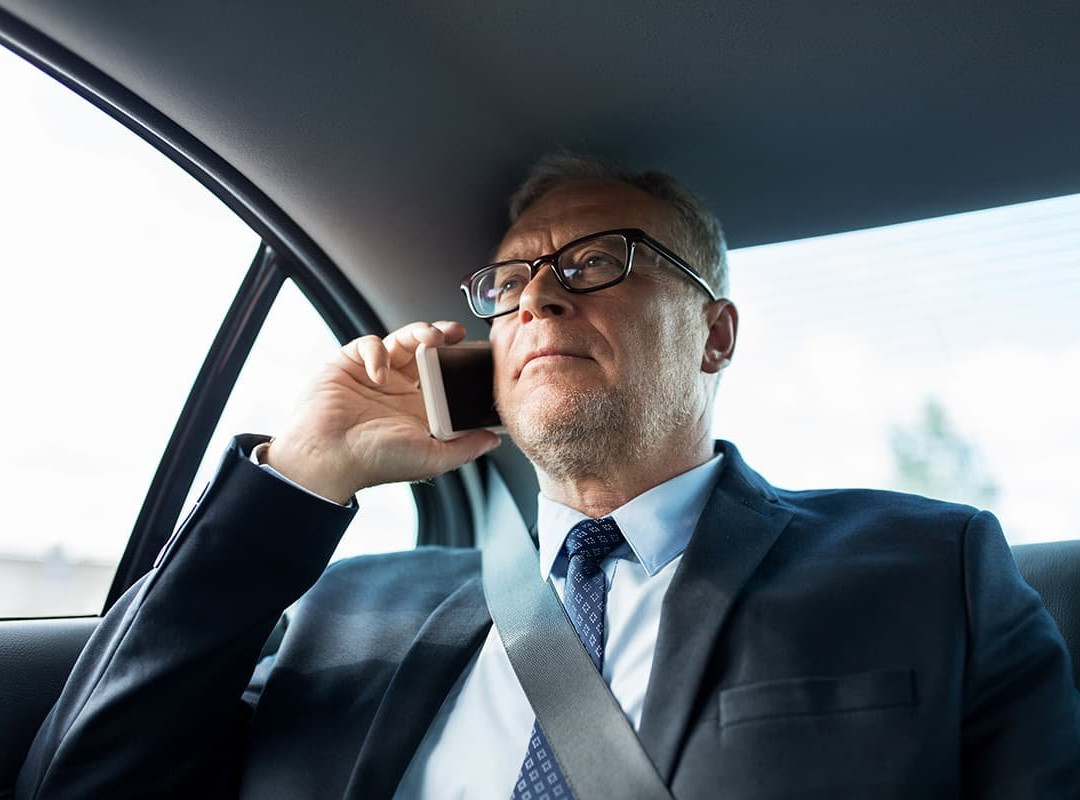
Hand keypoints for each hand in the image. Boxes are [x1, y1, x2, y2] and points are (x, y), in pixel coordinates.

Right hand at [265, 320, 500, 503]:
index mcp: (420, 409)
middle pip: (428, 352)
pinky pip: (369, 344)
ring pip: (403, 340)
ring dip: (420, 332)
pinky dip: (376, 352)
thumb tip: (495, 438)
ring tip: (431, 337)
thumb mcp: (430, 458)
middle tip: (458, 333)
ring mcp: (375, 375)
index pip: (447, 377)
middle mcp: (399, 389)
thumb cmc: (375, 462)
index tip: (478, 355)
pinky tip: (377, 373)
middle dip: (444, 338)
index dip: (462, 363)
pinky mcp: (348, 364)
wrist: (326, 459)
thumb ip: (465, 447)